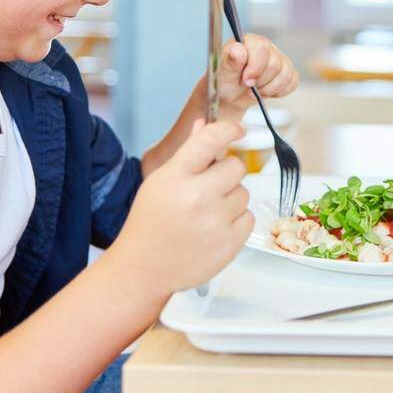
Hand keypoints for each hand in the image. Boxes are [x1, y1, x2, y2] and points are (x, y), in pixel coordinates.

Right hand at [104, 120, 253, 303]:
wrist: (143, 269)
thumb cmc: (151, 222)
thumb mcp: (160, 182)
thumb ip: (187, 153)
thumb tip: (205, 124)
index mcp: (176, 176)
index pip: (211, 139)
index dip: (229, 129)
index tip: (237, 129)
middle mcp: (197, 196)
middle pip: (236, 166)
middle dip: (226, 173)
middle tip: (209, 187)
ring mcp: (215, 221)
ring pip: (244, 192)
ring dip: (230, 199)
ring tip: (206, 213)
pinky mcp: (230, 243)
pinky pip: (249, 217)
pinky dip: (236, 221)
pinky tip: (214, 228)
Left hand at [217, 34, 298, 112]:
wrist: (232, 95)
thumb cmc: (226, 80)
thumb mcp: (223, 73)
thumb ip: (230, 61)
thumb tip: (237, 49)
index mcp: (250, 41)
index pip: (262, 48)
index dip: (255, 68)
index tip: (246, 81)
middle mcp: (266, 47)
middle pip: (275, 64)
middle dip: (261, 81)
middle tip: (248, 86)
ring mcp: (279, 58)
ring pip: (285, 74)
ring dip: (269, 88)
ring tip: (257, 90)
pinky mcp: (288, 70)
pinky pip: (293, 81)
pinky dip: (280, 91)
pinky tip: (267, 90)